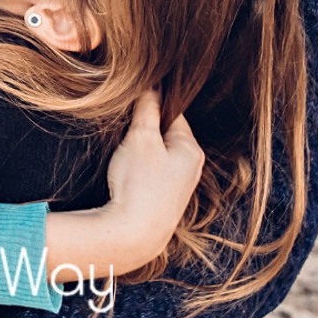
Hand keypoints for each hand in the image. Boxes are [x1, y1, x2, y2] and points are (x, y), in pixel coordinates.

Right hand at [104, 91, 203, 262]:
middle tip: (126, 131)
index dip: (151, 105)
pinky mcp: (165, 200)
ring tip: (125, 154)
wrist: (133, 235)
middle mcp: (192, 167)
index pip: (173, 112)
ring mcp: (179, 186)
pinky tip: (128, 173)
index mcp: (192, 149)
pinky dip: (140, 167)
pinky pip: (154, 172)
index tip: (132, 107)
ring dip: (141, 149)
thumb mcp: (142, 136)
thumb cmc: (140, 183)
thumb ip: (148, 106)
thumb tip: (153, 82)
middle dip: (145, 128)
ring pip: (158, 153)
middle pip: (165, 133)